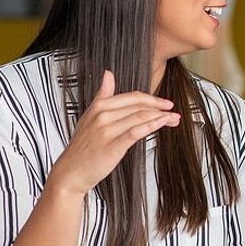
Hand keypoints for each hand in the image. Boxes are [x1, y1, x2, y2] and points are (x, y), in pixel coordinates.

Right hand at [49, 70, 179, 194]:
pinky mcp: (112, 145)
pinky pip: (136, 131)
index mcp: (99, 106)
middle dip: (160, 108)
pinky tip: (163, 123)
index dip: (152, 99)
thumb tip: (108, 74)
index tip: (165, 103)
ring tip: (174, 119)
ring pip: (140, 117)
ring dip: (161, 117)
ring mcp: (107, 130)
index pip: (132, 97)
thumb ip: (102, 95)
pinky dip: (152, 125)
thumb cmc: (83, 147)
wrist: (71, 171)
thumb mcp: (89, 116)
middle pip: (139, 106)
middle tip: (174, 111)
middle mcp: (102, 115)